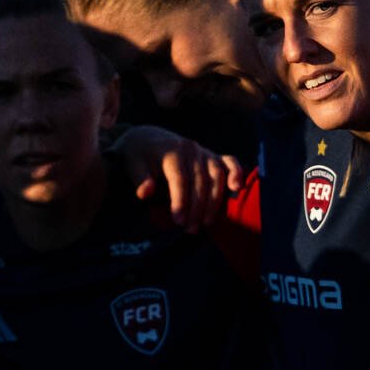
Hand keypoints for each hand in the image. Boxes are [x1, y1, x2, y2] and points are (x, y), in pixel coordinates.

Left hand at [110, 127, 245, 230]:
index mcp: (171, 152)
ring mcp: (203, 152)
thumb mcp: (132, 166)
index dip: (180, 201)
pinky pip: (229, 162)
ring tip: (206, 222)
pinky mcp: (212, 156)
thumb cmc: (139, 157)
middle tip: (190, 229)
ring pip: (216, 176)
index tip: (178, 221)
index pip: (180, 179)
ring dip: (214, 201)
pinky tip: (237, 189)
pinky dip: (236, 173)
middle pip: (200, 181)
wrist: (148, 139)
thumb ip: (139, 180)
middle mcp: (191, 150)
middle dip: (197, 208)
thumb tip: (146, 192)